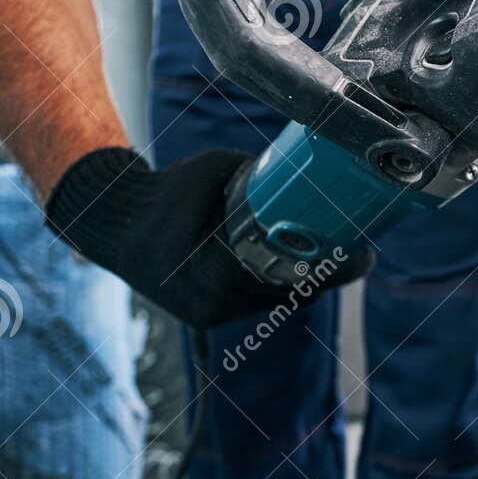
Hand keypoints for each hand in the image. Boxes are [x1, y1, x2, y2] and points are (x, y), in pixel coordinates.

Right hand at [44, 148, 370, 328]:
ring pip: (278, 301)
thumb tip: (309, 164)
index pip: (294, 279)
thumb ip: (259, 175)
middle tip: (359, 252)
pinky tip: (299, 263)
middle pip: (294, 294)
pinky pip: (257, 301)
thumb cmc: (165, 193)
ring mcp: (212, 313)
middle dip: (328, 275)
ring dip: (307, 282)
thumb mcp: (215, 171)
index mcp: (217, 271)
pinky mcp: (209, 314)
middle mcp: (216, 301)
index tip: (364, 255)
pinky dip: (278, 284)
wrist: (113, 223)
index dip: (336, 269)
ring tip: (336, 256)